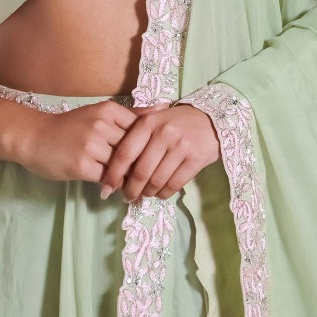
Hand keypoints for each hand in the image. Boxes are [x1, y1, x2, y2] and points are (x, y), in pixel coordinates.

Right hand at [15, 99, 139, 183]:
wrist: (34, 137)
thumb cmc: (70, 127)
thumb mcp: (100, 114)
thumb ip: (132, 114)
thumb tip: (164, 108)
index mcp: (109, 110)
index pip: (141, 130)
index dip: (147, 146)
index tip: (150, 156)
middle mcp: (102, 125)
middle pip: (134, 149)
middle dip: (139, 165)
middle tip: (144, 177)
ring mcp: (91, 145)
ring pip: (122, 166)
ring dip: (126, 177)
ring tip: (129, 185)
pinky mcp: (82, 165)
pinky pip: (107, 179)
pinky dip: (111, 184)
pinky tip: (109, 186)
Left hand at [99, 103, 220, 202]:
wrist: (209, 120)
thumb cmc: (175, 122)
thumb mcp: (153, 120)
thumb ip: (134, 136)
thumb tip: (112, 165)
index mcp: (148, 123)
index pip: (125, 152)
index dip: (114, 173)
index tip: (107, 187)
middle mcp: (163, 133)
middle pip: (140, 171)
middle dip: (130, 189)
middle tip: (127, 196)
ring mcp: (180, 147)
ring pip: (157, 180)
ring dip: (147, 193)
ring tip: (144, 194)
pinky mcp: (195, 160)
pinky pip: (174, 185)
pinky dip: (164, 193)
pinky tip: (160, 193)